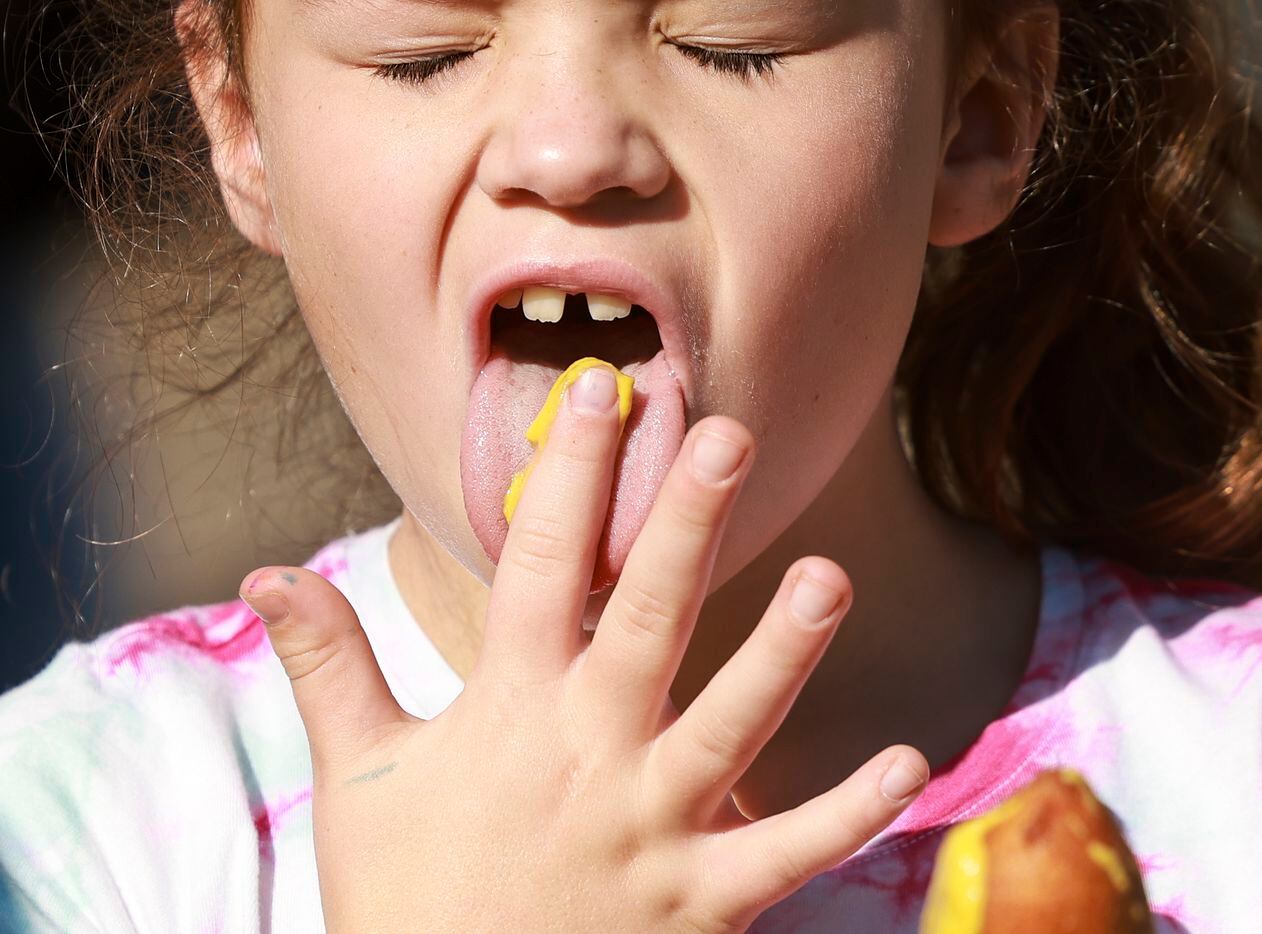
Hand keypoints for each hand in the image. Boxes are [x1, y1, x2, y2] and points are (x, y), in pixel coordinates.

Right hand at [240, 367, 929, 931]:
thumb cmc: (406, 899)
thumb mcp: (356, 781)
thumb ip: (329, 666)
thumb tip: (265, 572)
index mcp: (510, 710)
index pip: (540, 565)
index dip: (569, 472)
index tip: (600, 388)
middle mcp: (588, 754)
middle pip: (645, 619)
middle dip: (686, 523)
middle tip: (729, 435)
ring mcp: (650, 828)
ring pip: (730, 724)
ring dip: (784, 650)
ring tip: (832, 576)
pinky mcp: (698, 902)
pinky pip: (786, 854)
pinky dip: (847, 813)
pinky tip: (910, 764)